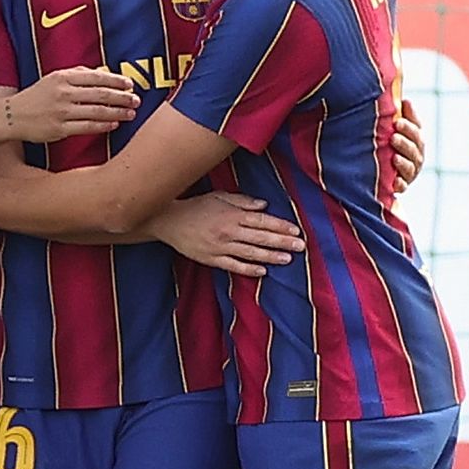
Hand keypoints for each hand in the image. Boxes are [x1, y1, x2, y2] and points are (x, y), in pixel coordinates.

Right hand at [0, 67, 139, 143]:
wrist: (12, 116)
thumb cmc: (36, 97)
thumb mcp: (53, 79)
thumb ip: (77, 74)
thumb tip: (103, 73)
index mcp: (62, 77)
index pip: (97, 77)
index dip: (116, 80)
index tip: (130, 84)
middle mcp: (63, 93)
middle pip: (101, 94)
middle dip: (122, 97)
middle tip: (136, 100)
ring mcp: (61, 112)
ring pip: (97, 111)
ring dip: (118, 112)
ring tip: (131, 113)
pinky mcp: (59, 129)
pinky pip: (87, 127)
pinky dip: (103, 125)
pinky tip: (114, 124)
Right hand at [152, 191, 304, 277]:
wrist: (167, 220)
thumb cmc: (194, 207)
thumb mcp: (218, 197)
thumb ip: (242, 202)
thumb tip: (264, 206)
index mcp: (232, 215)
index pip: (262, 221)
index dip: (280, 226)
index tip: (296, 231)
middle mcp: (228, 231)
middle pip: (260, 238)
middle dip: (282, 242)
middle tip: (300, 247)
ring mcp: (219, 246)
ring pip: (250, 253)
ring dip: (270, 256)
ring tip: (287, 259)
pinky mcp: (210, 258)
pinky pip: (232, 265)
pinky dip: (248, 269)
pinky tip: (262, 271)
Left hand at [391, 97, 425, 189]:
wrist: (377, 172)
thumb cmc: (388, 143)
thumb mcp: (395, 130)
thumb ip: (402, 116)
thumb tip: (405, 99)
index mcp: (415, 140)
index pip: (416, 132)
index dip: (409, 128)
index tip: (397, 122)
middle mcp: (416, 156)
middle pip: (414, 150)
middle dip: (405, 144)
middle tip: (393, 137)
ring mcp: (410, 172)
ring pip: (410, 167)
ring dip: (403, 163)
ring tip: (394, 158)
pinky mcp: (401, 186)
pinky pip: (403, 186)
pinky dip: (400, 184)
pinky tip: (395, 181)